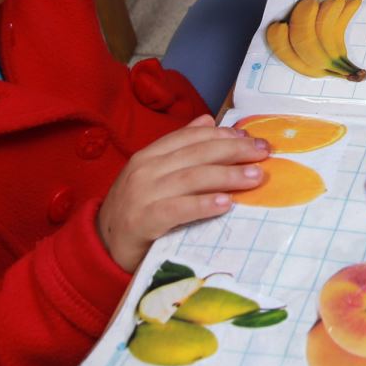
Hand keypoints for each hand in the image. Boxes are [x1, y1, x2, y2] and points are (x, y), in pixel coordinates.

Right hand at [96, 117, 269, 270]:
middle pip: (197, 154)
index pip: (192, 137)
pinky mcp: (142, 221)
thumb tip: (208, 120)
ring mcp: (142, 194)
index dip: (224, 135)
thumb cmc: (136, 209)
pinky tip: (226, 203)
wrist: (101, 246)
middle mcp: (145, 169)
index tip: (253, 138)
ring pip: (191, 178)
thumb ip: (180, 147)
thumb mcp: (154, 174)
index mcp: (149, 154)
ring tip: (255, 176)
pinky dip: (203, 205)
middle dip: (234, 150)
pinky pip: (177, 210)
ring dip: (227, 175)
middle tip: (263, 153)